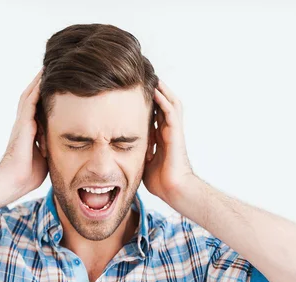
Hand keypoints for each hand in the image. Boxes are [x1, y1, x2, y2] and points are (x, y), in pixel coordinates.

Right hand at [0, 67, 47, 195]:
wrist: (14, 180)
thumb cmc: (28, 174)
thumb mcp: (46, 157)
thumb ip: (52, 147)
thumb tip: (66, 147)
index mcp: (30, 130)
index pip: (39, 108)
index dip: (46, 95)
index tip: (56, 83)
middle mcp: (25, 123)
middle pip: (34, 97)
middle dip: (41, 83)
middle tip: (50, 67)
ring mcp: (23, 122)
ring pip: (31, 95)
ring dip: (38, 81)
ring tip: (47, 66)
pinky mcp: (24, 124)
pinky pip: (31, 102)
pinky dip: (37, 89)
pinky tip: (43, 78)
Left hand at [143, 78, 195, 205]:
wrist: (174, 190)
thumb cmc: (161, 181)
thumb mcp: (143, 161)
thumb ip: (136, 151)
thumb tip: (119, 149)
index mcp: (161, 137)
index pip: (154, 114)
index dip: (147, 103)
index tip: (134, 92)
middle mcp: (168, 132)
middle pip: (163, 105)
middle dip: (156, 92)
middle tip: (144, 78)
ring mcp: (173, 132)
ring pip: (170, 104)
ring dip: (162, 90)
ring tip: (152, 77)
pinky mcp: (176, 134)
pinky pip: (170, 112)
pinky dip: (164, 100)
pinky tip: (156, 90)